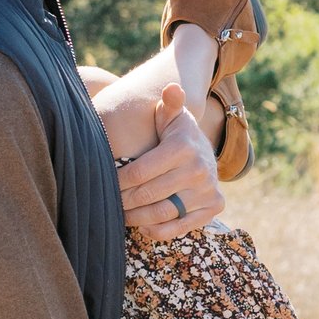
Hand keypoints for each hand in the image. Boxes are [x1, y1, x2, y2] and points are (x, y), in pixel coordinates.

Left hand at [119, 97, 222, 244]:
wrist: (205, 151)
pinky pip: (178, 228)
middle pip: (148, 195)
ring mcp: (208, 191)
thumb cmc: (177, 133)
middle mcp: (199, 170)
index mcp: (183, 147)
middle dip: (124, 201)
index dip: (118, 181)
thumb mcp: (171, 116)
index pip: (139, 172)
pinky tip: (143, 224)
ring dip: (135, 218)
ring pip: (161, 213)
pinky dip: (156, 230)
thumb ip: (168, 102)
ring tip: (121, 214)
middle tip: (109, 202)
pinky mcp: (213, 208)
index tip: (105, 182)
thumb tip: (171, 87)